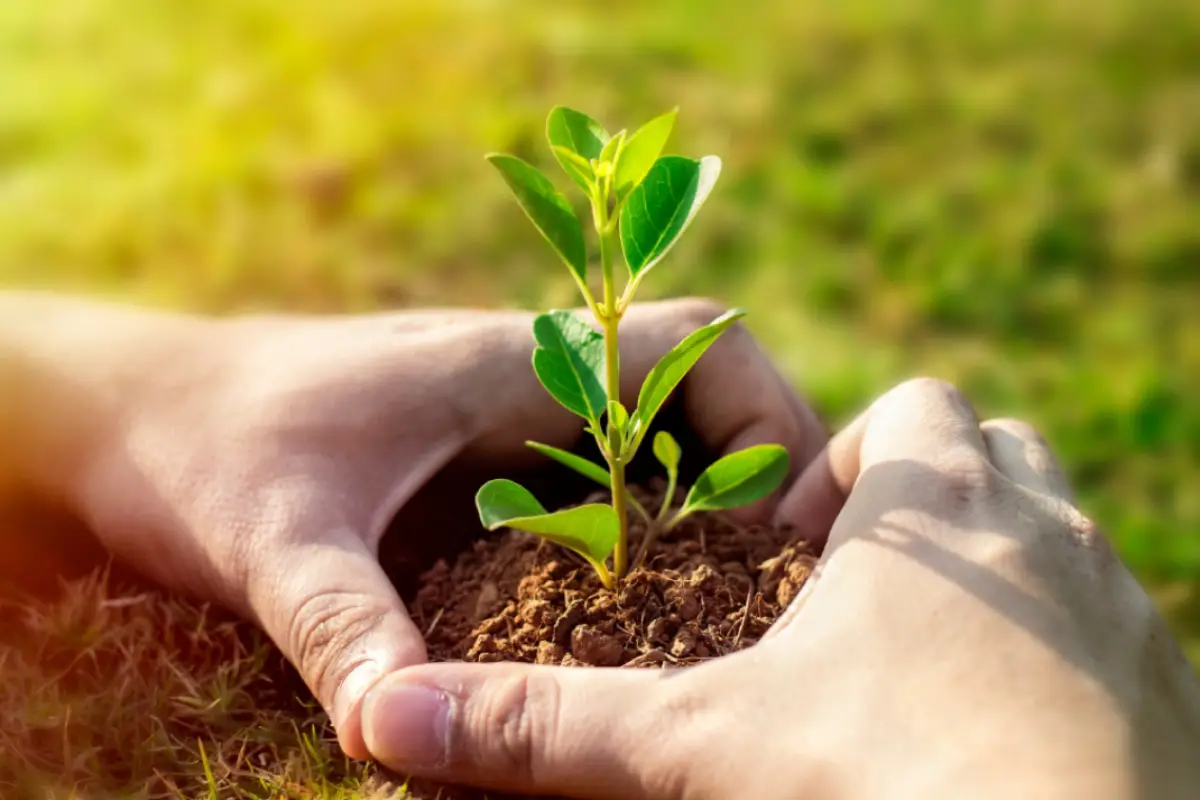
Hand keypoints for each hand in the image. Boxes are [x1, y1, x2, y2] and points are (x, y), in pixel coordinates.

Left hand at [7, 295, 826, 761]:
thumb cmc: (202, 445)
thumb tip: (401, 735)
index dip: (771, 421)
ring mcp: (508, 423)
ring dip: (704, 513)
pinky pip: (598, 484)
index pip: (696, 347)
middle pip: (702, 397)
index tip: (782, 527)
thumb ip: (345, 627)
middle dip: (759, 481)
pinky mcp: (483, 465)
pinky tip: (626, 619)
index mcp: (512, 365)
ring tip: (721, 615)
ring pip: (658, 444)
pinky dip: (642, 535)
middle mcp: (528, 384)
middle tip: (771, 594)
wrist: (130, 409)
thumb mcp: (277, 540)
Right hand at [363, 378, 1199, 798]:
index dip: (849, 462)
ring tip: (920, 661)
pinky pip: (1114, 625)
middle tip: (857, 596)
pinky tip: (997, 728)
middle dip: (929, 499)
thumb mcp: (705, 750)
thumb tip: (385, 717)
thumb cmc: (893, 788)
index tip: (801, 550)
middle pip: (1000, 448)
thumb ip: (550, 729)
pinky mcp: (1170, 685)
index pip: (910, 411)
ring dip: (998, 570)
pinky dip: (1058, 645)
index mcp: (933, 505)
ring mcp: (1121, 605)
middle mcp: (1044, 531)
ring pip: (1063, 530)